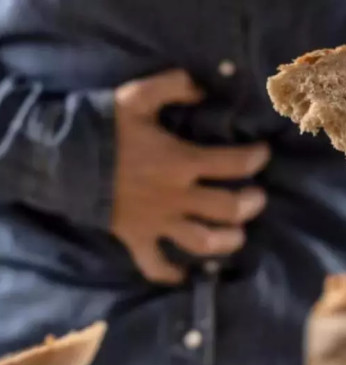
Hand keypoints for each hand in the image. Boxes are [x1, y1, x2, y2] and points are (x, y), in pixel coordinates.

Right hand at [112, 69, 269, 282]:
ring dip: (226, 242)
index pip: (233, 163)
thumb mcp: (137, 96)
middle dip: (251, 204)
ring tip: (237, 236)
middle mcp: (176, 196)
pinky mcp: (137, 239)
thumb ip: (173, 87)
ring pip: (202, 242)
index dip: (255, 158)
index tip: (262, 155)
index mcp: (180, 161)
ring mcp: (158, 222)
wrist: (62, 159)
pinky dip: (169, 274)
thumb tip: (202, 89)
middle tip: (256, 198)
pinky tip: (182, 276)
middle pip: (227, 209)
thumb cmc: (103, 127)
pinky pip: (154, 265)